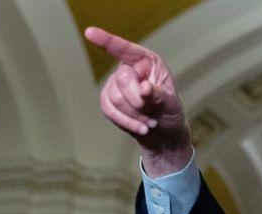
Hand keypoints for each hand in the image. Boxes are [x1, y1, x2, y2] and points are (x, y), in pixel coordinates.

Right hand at [84, 26, 192, 176]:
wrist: (164, 133)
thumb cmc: (171, 112)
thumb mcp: (172, 104)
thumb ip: (159, 95)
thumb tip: (144, 88)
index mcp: (147, 61)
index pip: (125, 48)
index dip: (107, 40)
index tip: (89, 32)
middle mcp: (129, 68)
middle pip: (122, 80)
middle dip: (138, 102)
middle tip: (154, 113)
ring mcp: (115, 83)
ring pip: (115, 98)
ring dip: (135, 116)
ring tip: (151, 122)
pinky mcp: (108, 100)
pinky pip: (108, 109)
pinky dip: (126, 122)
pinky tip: (141, 128)